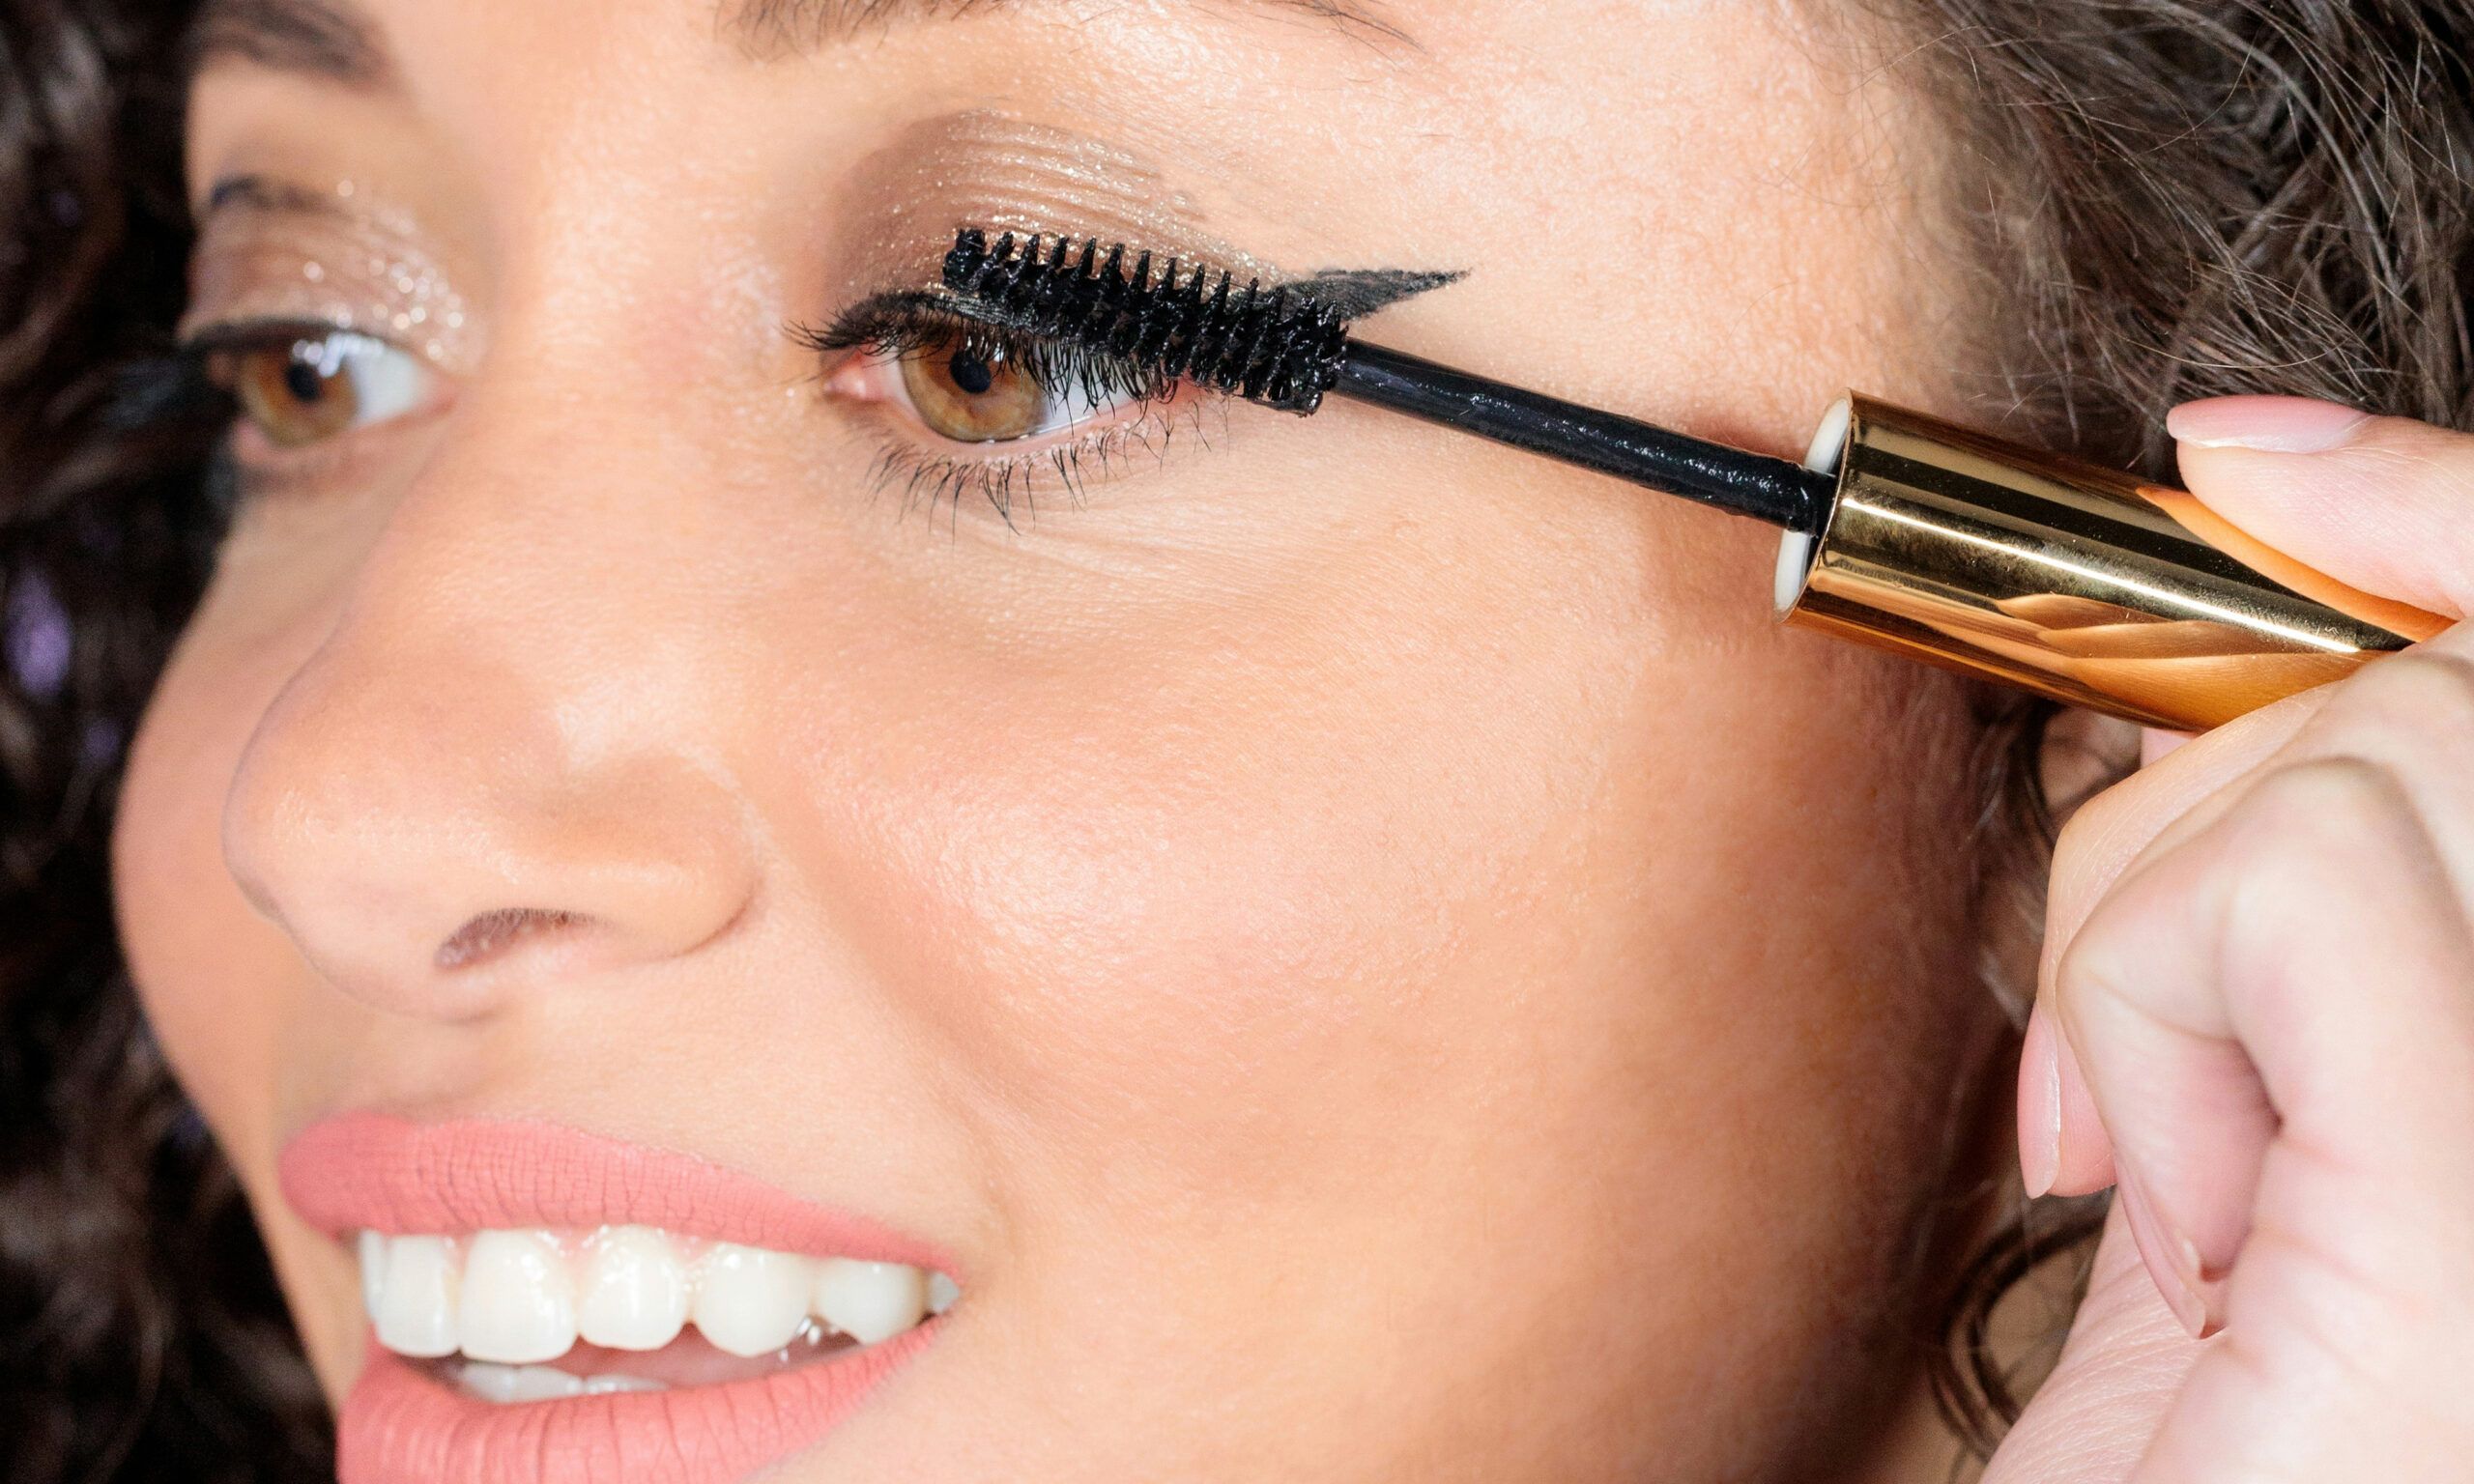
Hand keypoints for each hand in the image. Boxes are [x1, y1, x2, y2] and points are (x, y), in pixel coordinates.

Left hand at [1980, 398, 2473, 1483]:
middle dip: (2213, 796)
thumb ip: (2283, 902)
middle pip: (2456, 692)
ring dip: (2163, 932)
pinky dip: (2155, 1002)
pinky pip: (2310, 880)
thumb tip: (2247, 545)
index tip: (2240, 456)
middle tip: (2123, 1045)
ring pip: (2377, 751)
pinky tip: (2159, 1198)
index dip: (2439, 507)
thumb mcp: (2221, 1127)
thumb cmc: (2177, 1431)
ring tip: (2151, 1167)